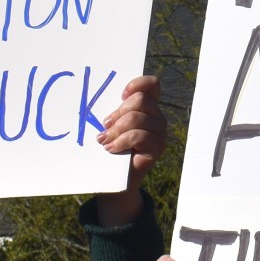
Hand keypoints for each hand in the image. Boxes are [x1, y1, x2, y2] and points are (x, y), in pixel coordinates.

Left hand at [90, 75, 168, 227]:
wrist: (116, 177)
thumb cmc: (111, 147)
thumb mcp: (111, 125)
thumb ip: (114, 112)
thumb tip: (99, 101)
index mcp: (147, 107)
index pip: (152, 85)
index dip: (137, 84)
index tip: (121, 95)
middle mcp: (157, 116)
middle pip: (141, 100)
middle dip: (119, 112)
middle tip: (105, 125)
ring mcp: (160, 131)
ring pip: (137, 118)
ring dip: (116, 130)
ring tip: (104, 140)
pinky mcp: (159, 146)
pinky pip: (139, 135)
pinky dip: (121, 141)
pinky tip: (111, 149)